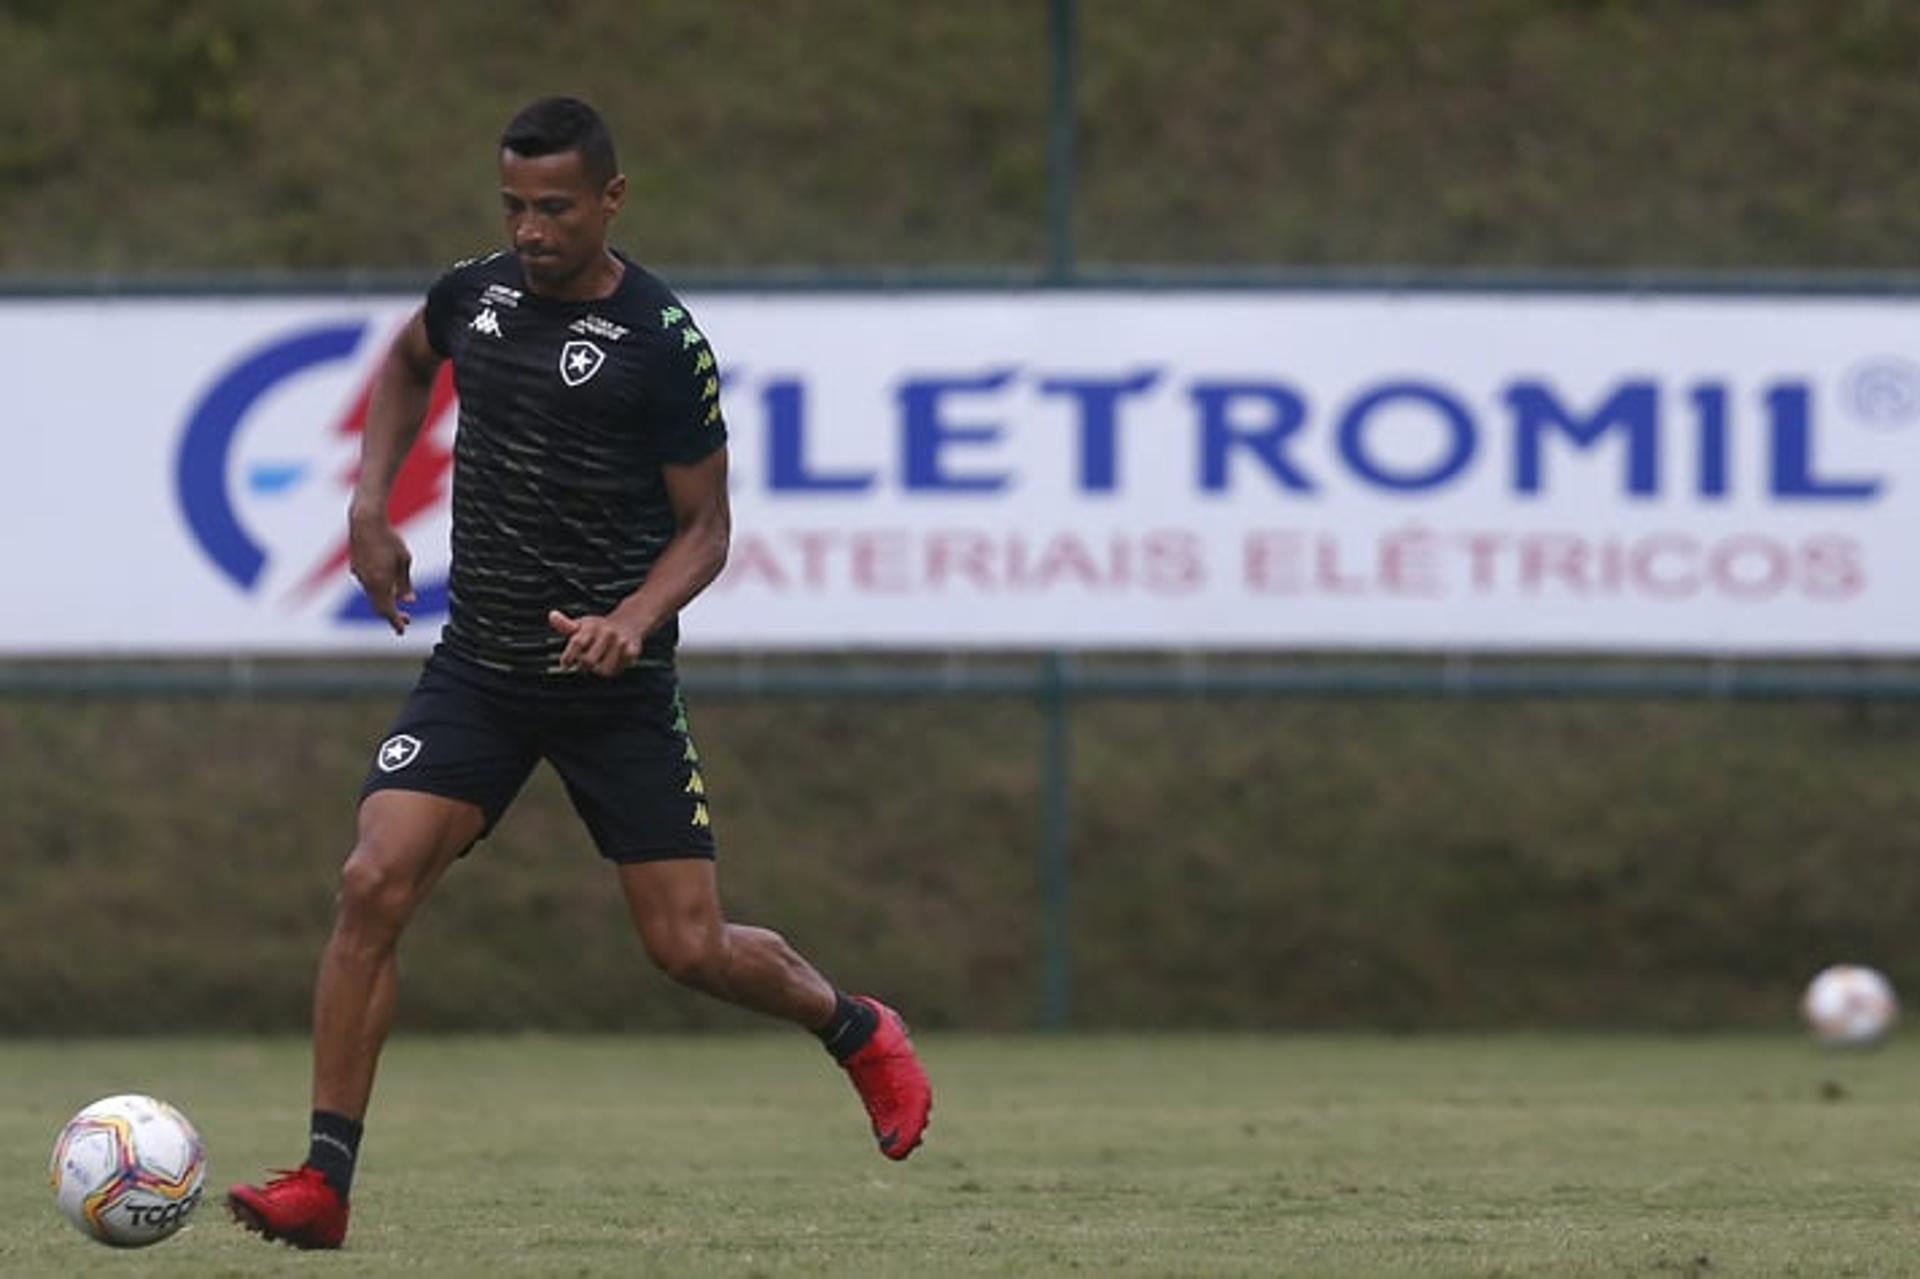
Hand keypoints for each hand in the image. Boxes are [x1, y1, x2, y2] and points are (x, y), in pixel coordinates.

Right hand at [348, 516, 415, 635]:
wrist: (365, 520)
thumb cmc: (389, 538)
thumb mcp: (404, 560)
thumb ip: (405, 583)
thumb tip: (409, 601)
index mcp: (380, 582)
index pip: (387, 610)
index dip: (395, 622)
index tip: (402, 630)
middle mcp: (367, 582)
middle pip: (378, 607)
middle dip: (392, 615)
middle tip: (406, 620)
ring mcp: (359, 575)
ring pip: (373, 595)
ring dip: (385, 601)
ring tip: (400, 601)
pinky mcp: (355, 567)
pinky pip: (368, 584)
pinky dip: (378, 590)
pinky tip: (387, 584)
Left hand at [548, 609, 643, 676]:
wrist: (630, 621)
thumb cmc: (600, 627)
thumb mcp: (582, 624)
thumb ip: (565, 625)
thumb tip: (551, 616)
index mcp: (591, 627)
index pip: (576, 644)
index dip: (568, 657)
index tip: (565, 665)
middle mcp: (606, 633)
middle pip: (588, 661)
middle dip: (583, 667)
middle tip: (584, 665)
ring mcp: (620, 642)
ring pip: (603, 670)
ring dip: (599, 670)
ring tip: (599, 663)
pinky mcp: (632, 650)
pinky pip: (618, 670)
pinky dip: (614, 669)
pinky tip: (613, 662)